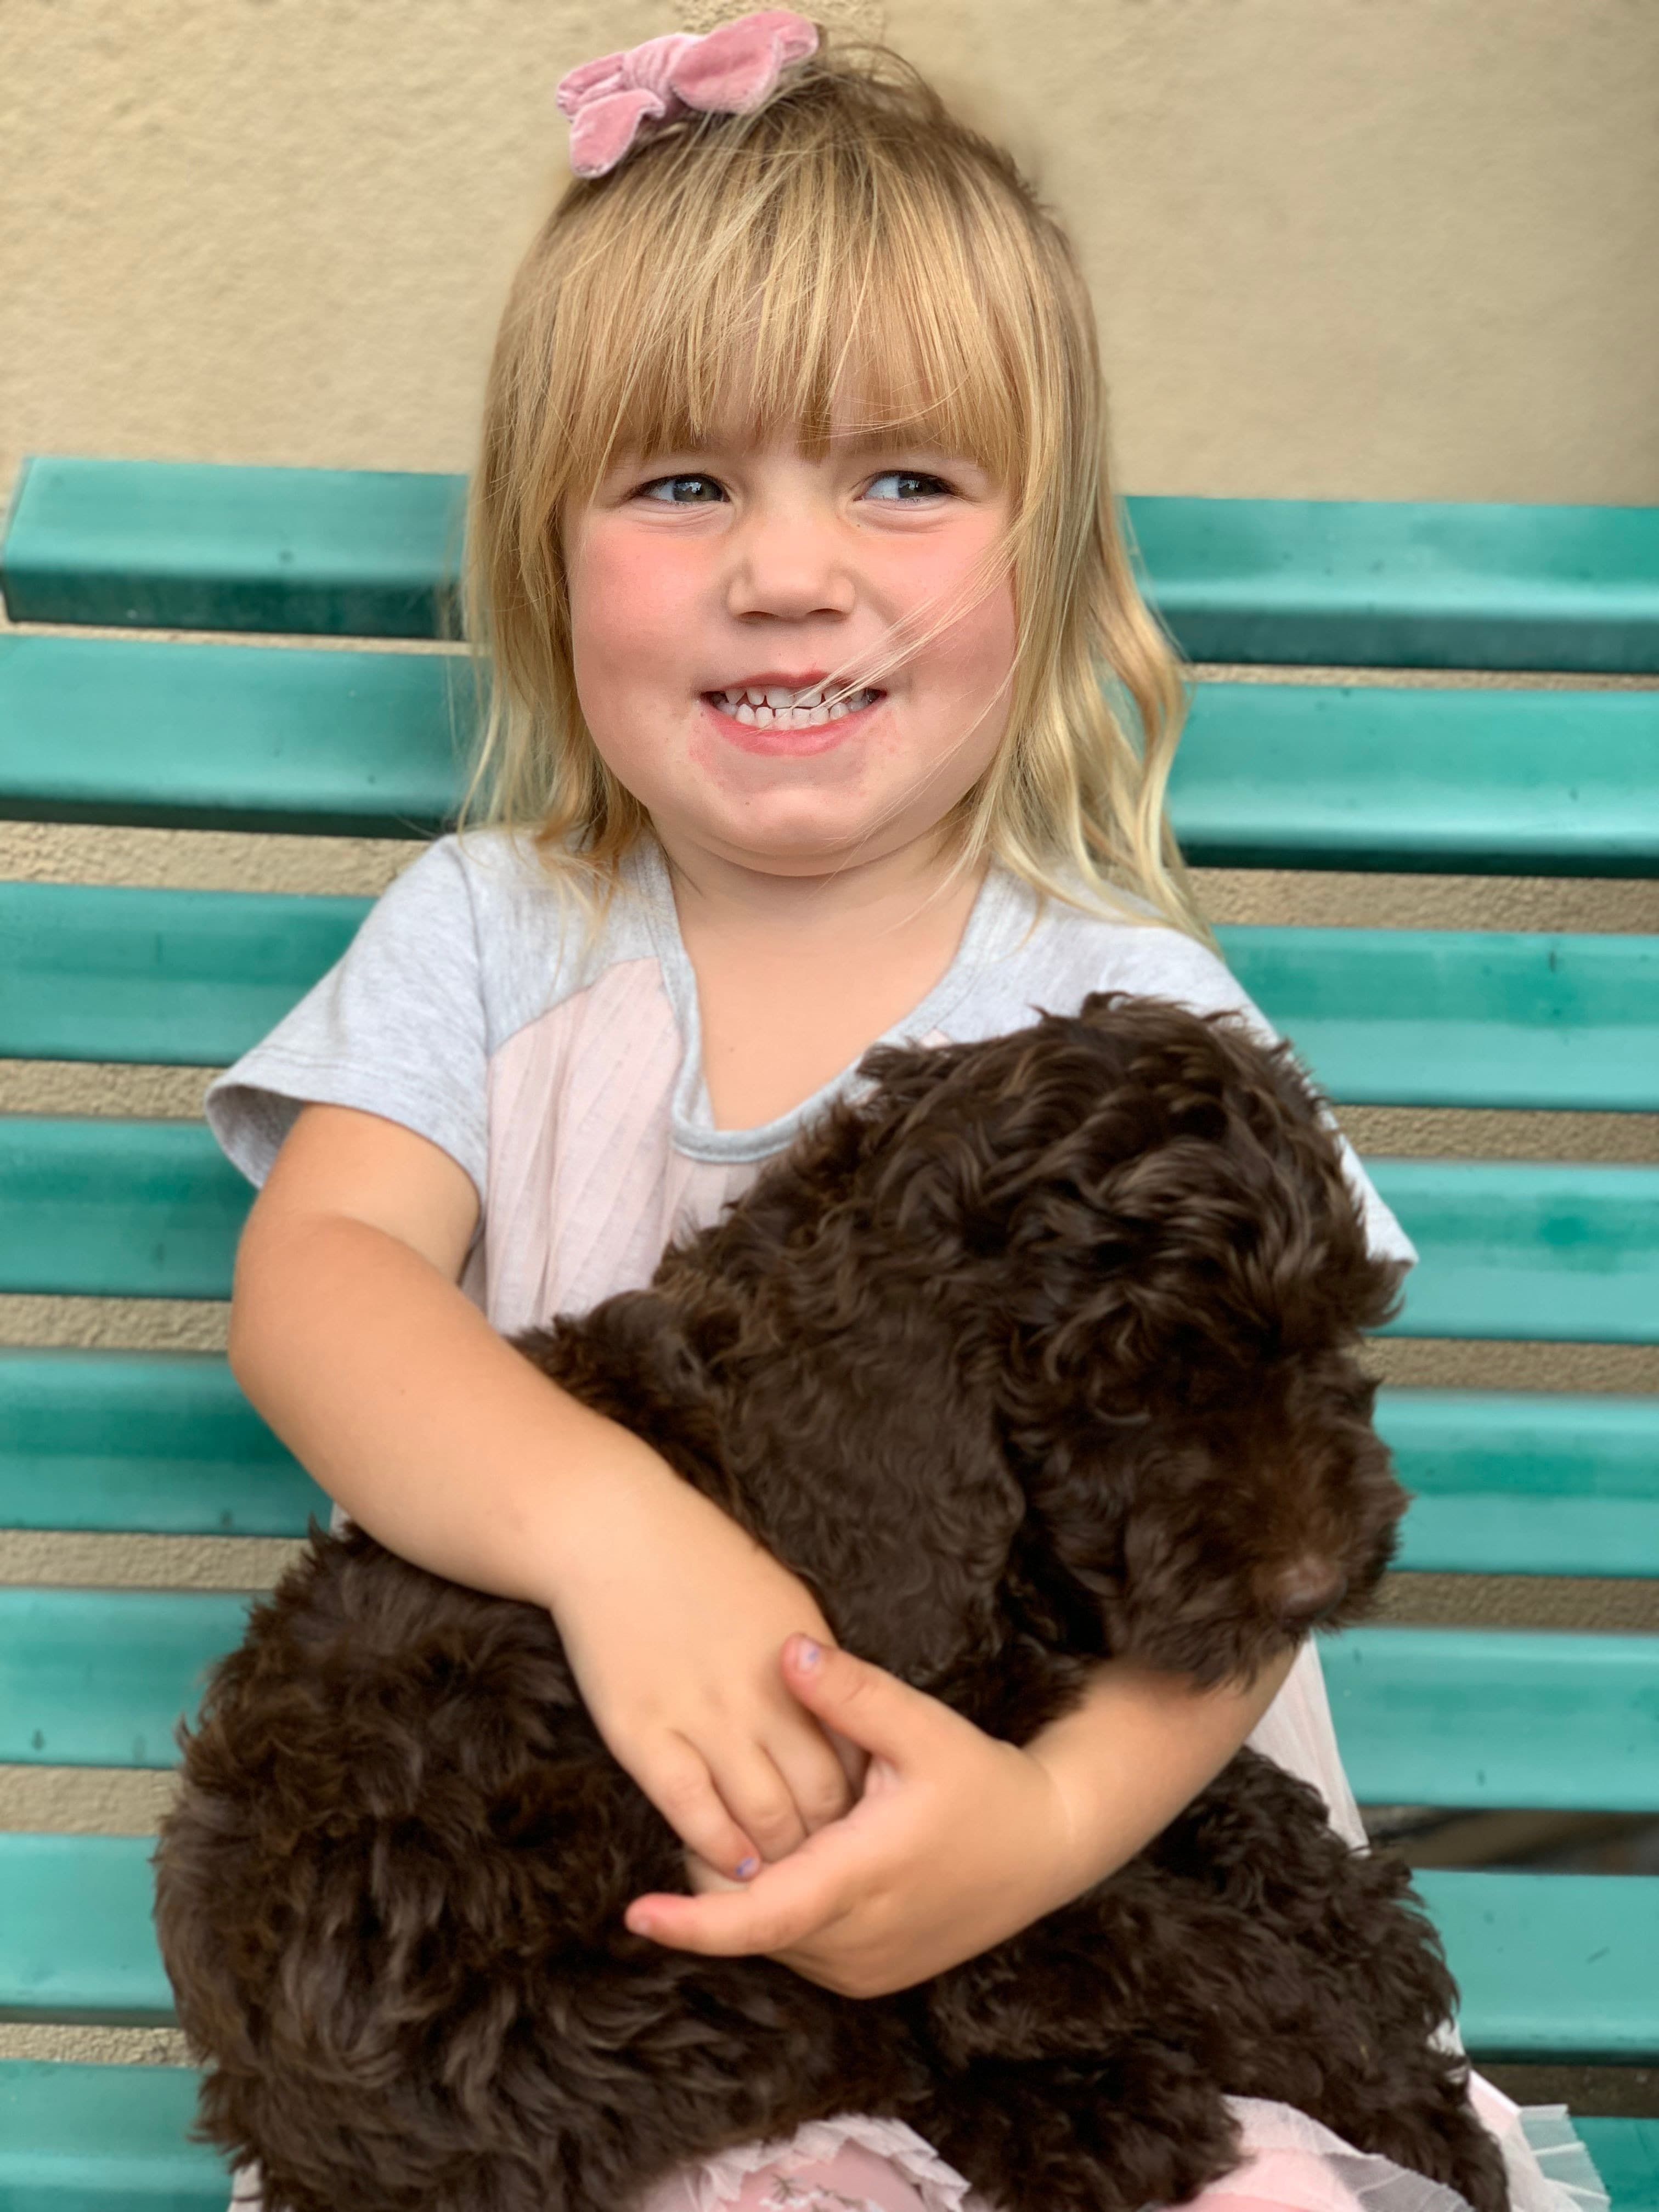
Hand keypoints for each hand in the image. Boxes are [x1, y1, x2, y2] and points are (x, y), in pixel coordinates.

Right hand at [549, 1451, 855, 1882]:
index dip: (859, 1805)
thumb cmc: (702, 1562)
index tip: (858, 1830)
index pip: (853, 1758)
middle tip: (825, 1871)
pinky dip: (717, 1846)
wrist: (614, 1532)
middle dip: (828, 1845)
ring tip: (781, 1880)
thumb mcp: (786, 1604)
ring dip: (777, 1857)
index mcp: (803, 1666)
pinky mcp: (643, 1732)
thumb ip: (816, 1668)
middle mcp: (761, 1698)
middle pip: (818, 1800)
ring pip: (762, 1817)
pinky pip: (691, 1809)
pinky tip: (730, 1864)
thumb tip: (839, 1719)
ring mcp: (702, 1717)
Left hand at [623, 1636, 1085, 1995]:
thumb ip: (853, 1693)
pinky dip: (782, 1906)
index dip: (693, 1922)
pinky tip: (801, 1852)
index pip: (759, 1918)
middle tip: (721, 1800)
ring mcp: (861, 1968)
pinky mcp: (867, 1976)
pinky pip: (798, 1946)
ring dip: (751, 1890)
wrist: (1047, 1848)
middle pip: (751, 1921)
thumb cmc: (985, 1783)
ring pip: (771, 1937)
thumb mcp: (925, 1728)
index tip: (636, 1915)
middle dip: (716, 1871)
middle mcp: (855, 1942)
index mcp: (862, 1881)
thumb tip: (787, 1650)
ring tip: (770, 1820)